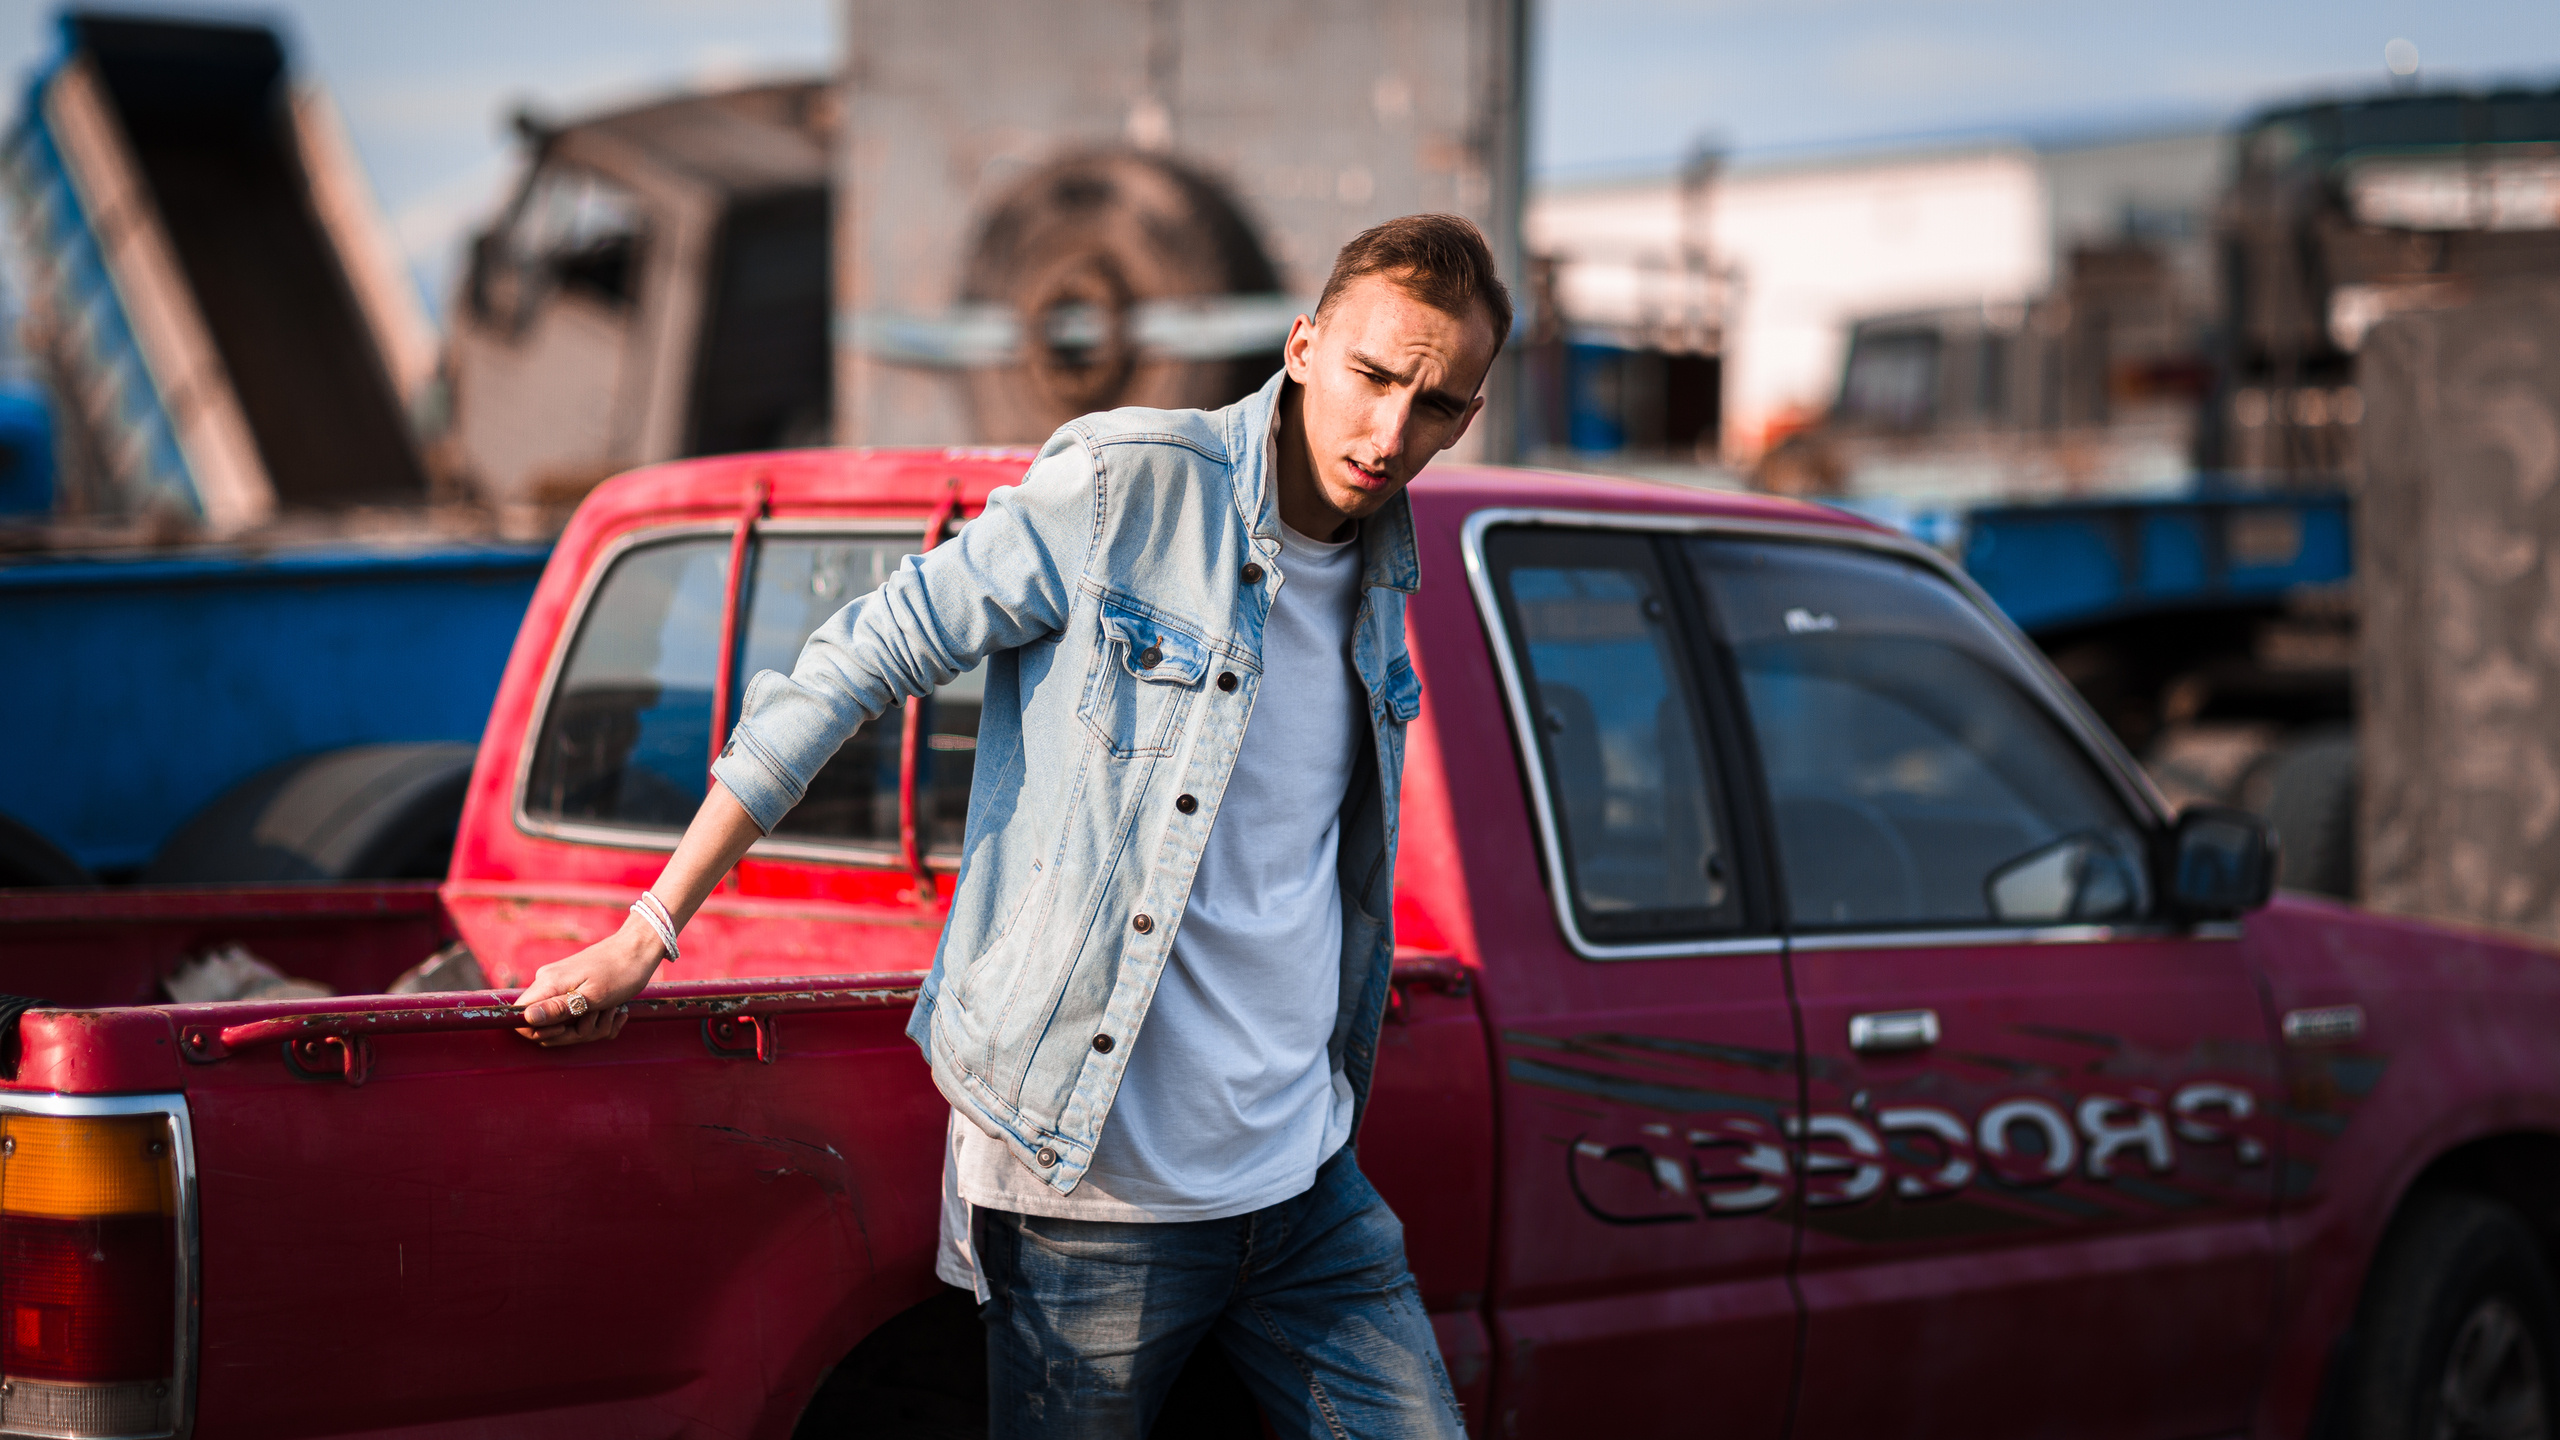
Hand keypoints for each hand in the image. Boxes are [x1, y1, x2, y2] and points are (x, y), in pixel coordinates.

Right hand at [513, 916, 663, 1046]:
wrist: (640, 948)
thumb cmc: (622, 972)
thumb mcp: (593, 996)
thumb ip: (559, 1008)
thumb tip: (527, 1018)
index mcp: (548, 984)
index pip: (522, 1018)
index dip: (541, 1033)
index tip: (567, 1030)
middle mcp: (549, 984)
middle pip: (545, 1027)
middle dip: (575, 1033)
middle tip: (601, 1018)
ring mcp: (561, 986)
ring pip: (565, 1024)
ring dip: (593, 1027)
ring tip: (613, 1011)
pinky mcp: (574, 989)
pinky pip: (577, 1016)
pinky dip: (598, 1020)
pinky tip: (616, 1012)